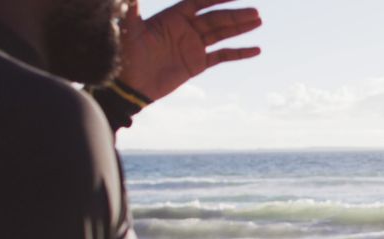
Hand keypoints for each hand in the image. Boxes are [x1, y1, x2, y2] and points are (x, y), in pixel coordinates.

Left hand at [118, 0, 261, 100]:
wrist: (129, 86)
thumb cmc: (125, 56)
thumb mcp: (127, 29)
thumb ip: (131, 8)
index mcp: (172, 18)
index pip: (199, 3)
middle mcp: (185, 29)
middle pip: (215, 18)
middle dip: (235, 15)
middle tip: (255, 12)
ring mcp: (193, 46)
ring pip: (221, 34)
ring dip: (240, 28)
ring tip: (257, 21)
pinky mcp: (197, 64)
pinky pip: (222, 56)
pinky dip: (238, 53)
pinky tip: (255, 50)